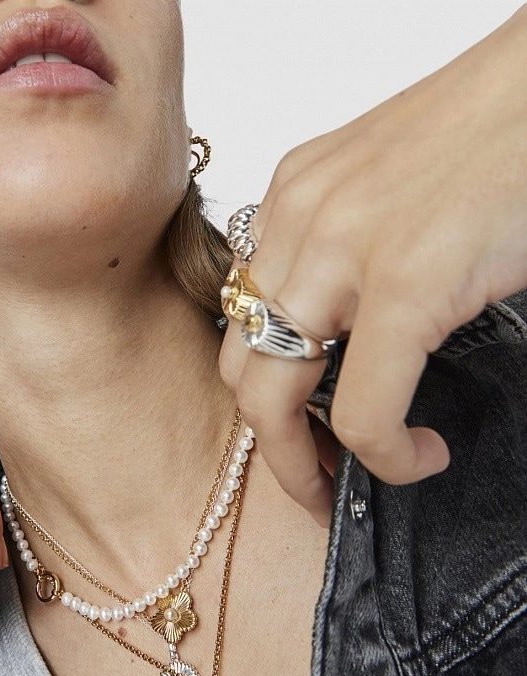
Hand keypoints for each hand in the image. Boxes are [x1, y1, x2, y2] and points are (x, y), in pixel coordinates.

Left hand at [219, 6, 526, 524]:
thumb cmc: (495, 132)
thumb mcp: (388, 188)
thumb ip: (348, 252)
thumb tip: (349, 340)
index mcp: (292, 201)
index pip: (242, 323)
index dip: (261, 396)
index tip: (299, 435)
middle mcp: (299, 222)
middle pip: (239, 368)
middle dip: (270, 446)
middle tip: (312, 481)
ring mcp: (344, 250)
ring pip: (272, 398)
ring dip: (301, 465)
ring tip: (345, 484)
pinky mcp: (407, 280)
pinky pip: (364, 408)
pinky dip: (385, 455)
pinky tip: (421, 455)